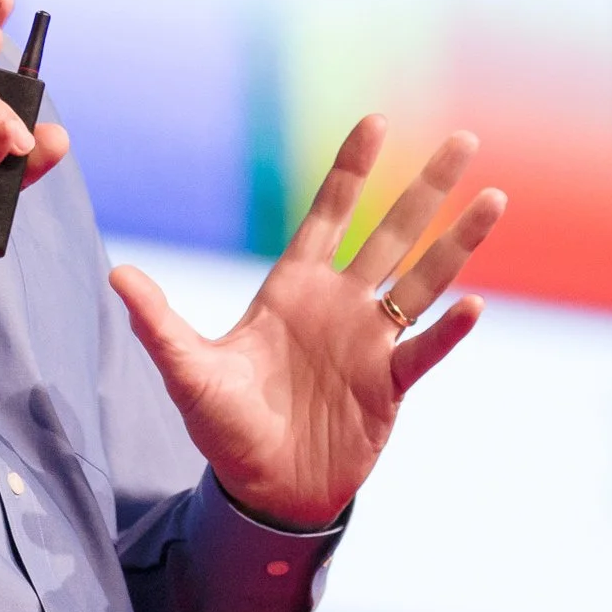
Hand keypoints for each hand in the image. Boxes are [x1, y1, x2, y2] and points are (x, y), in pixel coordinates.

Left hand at [108, 117, 503, 530]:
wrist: (263, 490)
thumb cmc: (225, 426)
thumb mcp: (187, 371)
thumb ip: (158, 322)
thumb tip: (118, 273)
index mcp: (294, 289)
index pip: (330, 213)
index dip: (353, 169)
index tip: (378, 121)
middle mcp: (341, 305)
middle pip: (392, 233)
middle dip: (426, 188)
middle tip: (463, 140)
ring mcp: (370, 344)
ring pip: (423, 281)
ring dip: (458, 242)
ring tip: (493, 199)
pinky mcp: (389, 388)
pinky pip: (424, 352)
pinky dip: (448, 332)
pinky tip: (472, 304)